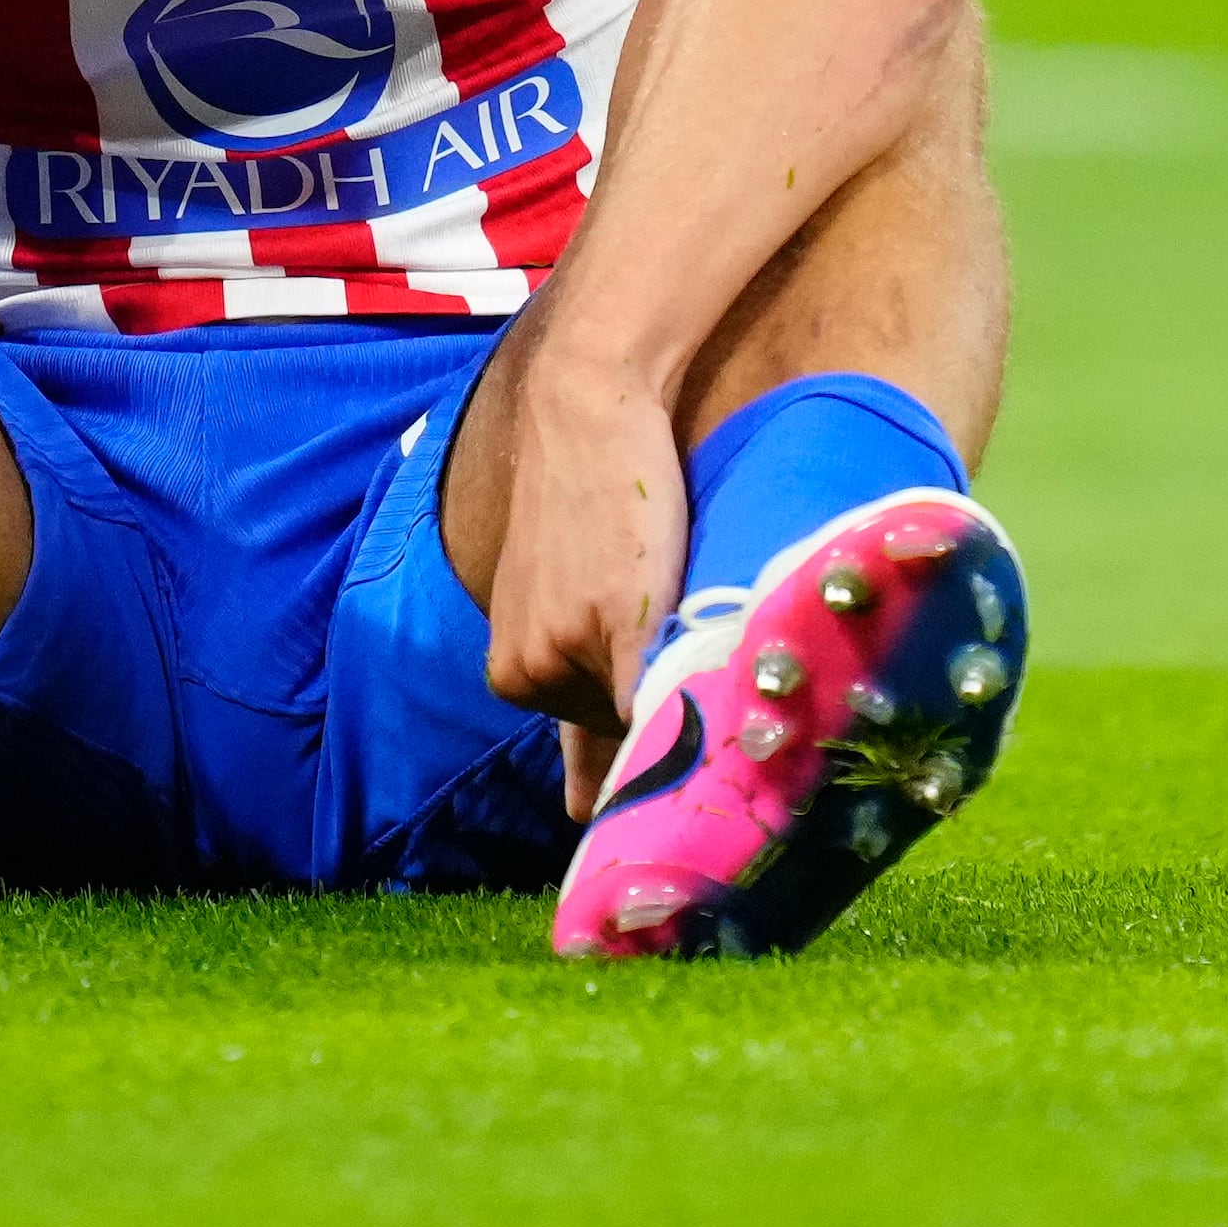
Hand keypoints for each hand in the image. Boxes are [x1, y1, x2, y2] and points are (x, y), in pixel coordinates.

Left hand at [481, 359, 687, 804]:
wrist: (589, 411)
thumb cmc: (588, 507)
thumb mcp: (566, 607)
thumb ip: (579, 717)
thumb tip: (582, 815)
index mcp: (515, 675)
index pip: (598, 744)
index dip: (643, 710)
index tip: (654, 691)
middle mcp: (530, 675)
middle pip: (628, 728)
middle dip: (659, 684)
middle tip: (654, 596)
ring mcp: (571, 653)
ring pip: (654, 710)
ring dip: (683, 671)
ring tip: (661, 577)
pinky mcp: (621, 625)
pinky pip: (662, 697)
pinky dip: (691, 703)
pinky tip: (713, 689)